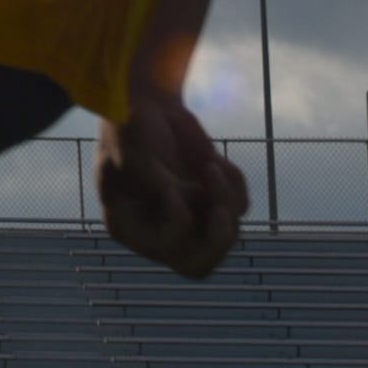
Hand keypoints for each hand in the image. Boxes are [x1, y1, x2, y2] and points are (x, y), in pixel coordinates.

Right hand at [97, 88, 246, 280]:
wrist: (147, 103)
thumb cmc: (128, 127)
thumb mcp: (133, 154)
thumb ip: (158, 185)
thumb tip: (192, 203)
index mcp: (127, 225)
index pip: (162, 251)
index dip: (176, 227)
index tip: (174, 188)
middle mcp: (158, 230)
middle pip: (199, 264)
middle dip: (216, 238)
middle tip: (219, 208)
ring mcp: (189, 219)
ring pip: (226, 235)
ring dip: (226, 199)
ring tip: (211, 164)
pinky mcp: (211, 202)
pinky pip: (240, 208)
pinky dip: (234, 182)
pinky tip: (215, 159)